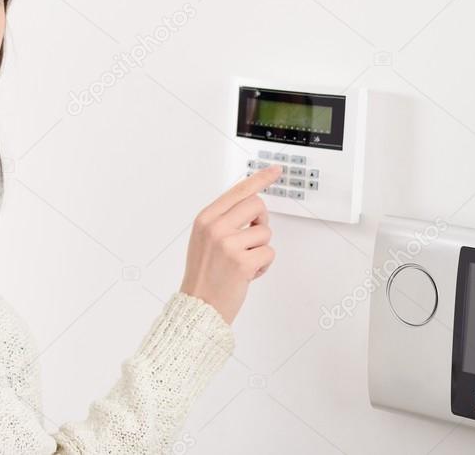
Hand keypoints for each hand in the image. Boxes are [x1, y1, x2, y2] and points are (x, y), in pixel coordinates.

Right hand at [178, 164, 279, 324]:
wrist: (198, 306)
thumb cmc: (204, 273)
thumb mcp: (205, 238)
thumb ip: (224, 219)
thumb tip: (251, 203)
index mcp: (205, 218)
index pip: (238, 190)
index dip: (260, 179)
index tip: (276, 170)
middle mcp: (215, 227)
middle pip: (257, 205)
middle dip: (261, 221)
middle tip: (252, 238)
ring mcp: (228, 244)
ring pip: (265, 232)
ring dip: (260, 249)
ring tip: (242, 262)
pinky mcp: (242, 262)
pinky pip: (269, 253)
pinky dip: (263, 266)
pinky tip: (247, 275)